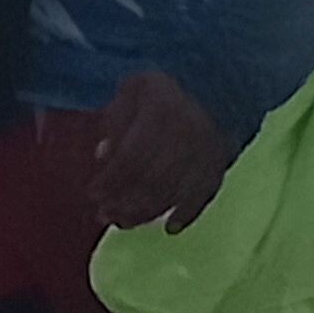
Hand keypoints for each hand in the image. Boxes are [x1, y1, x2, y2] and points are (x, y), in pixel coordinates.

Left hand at [88, 70, 234, 232]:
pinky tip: (170, 228)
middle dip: (124, 201)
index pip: (132, 156)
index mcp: (162, 112)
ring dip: (147, 212)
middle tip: (103, 215)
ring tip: (124, 223)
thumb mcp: (131, 90)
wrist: (217, 84)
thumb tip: (102, 156)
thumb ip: (114, 121)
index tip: (92, 194)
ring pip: (175, 192)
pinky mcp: (220, 165)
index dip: (110, 179)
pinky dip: (188, 214)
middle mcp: (187, 136)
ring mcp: (207, 154)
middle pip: (152, 180)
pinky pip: (205, 196)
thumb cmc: (162, 87)